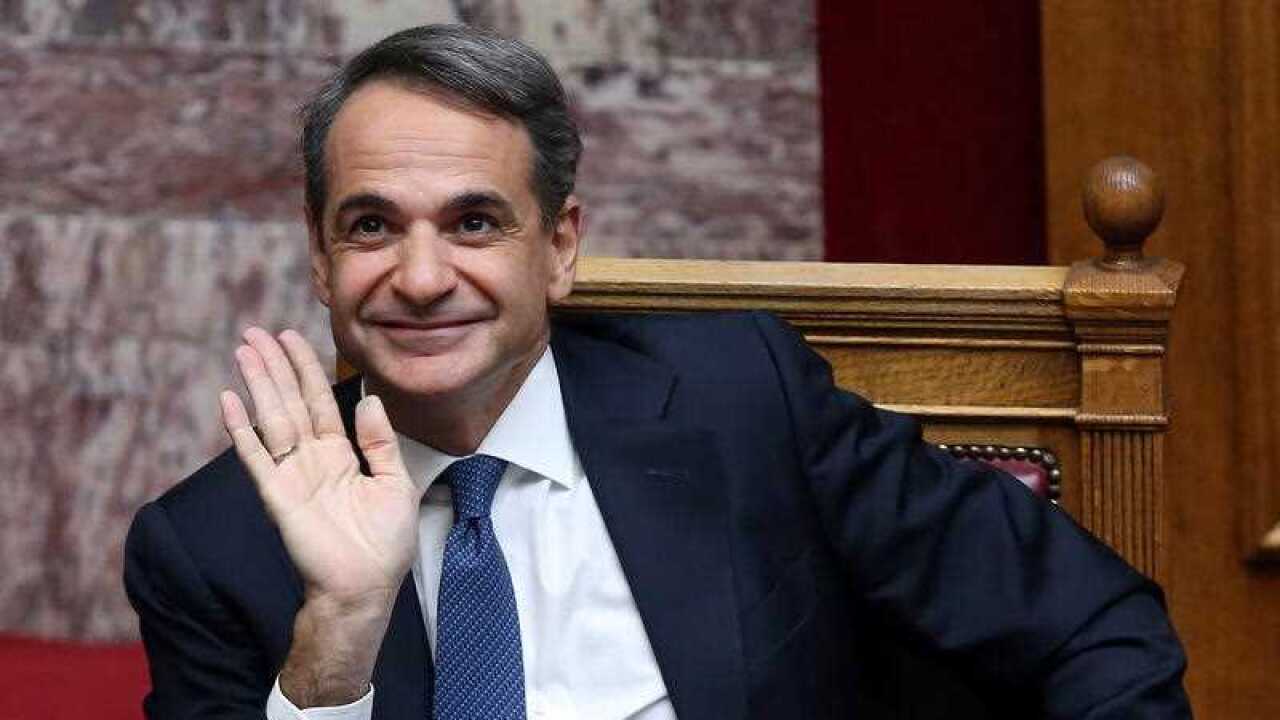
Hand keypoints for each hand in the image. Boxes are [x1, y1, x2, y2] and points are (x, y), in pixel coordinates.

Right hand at [220, 327, 419, 609]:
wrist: (365, 587)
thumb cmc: (384, 544)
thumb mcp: (396, 484)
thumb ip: (380, 442)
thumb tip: (370, 399)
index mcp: (341, 455)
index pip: (320, 401)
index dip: (306, 370)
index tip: (292, 338)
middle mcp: (312, 460)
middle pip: (290, 402)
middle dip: (274, 367)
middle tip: (256, 332)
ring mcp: (292, 475)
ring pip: (272, 419)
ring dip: (257, 385)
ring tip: (243, 351)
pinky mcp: (278, 495)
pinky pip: (256, 456)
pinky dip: (241, 429)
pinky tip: (229, 400)